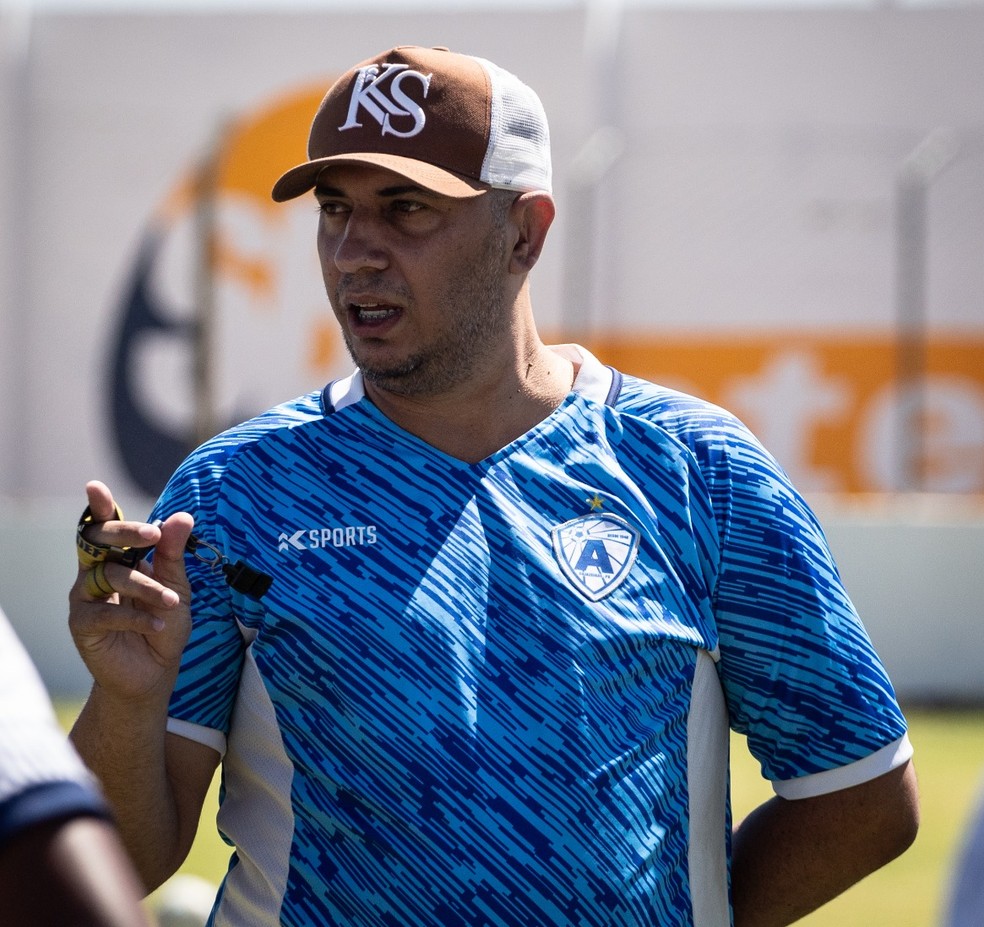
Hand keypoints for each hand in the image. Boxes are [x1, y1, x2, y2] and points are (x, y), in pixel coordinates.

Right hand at [69, 480, 194, 702]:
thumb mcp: (176, 586)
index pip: (108, 528)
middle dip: (124, 533)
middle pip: (98, 542)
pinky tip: (158, 623)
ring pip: (110, 576)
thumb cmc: (165, 623)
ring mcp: (85, 598)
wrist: (156, 671)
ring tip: (173, 603)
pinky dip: (137, 616)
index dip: (101, 507)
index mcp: (119, 559)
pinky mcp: (82, 624)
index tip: (95, 486)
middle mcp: (97, 573)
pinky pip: (106, 612)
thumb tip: (182, 516)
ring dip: (147, 587)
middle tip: (152, 535)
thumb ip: (174, 554)